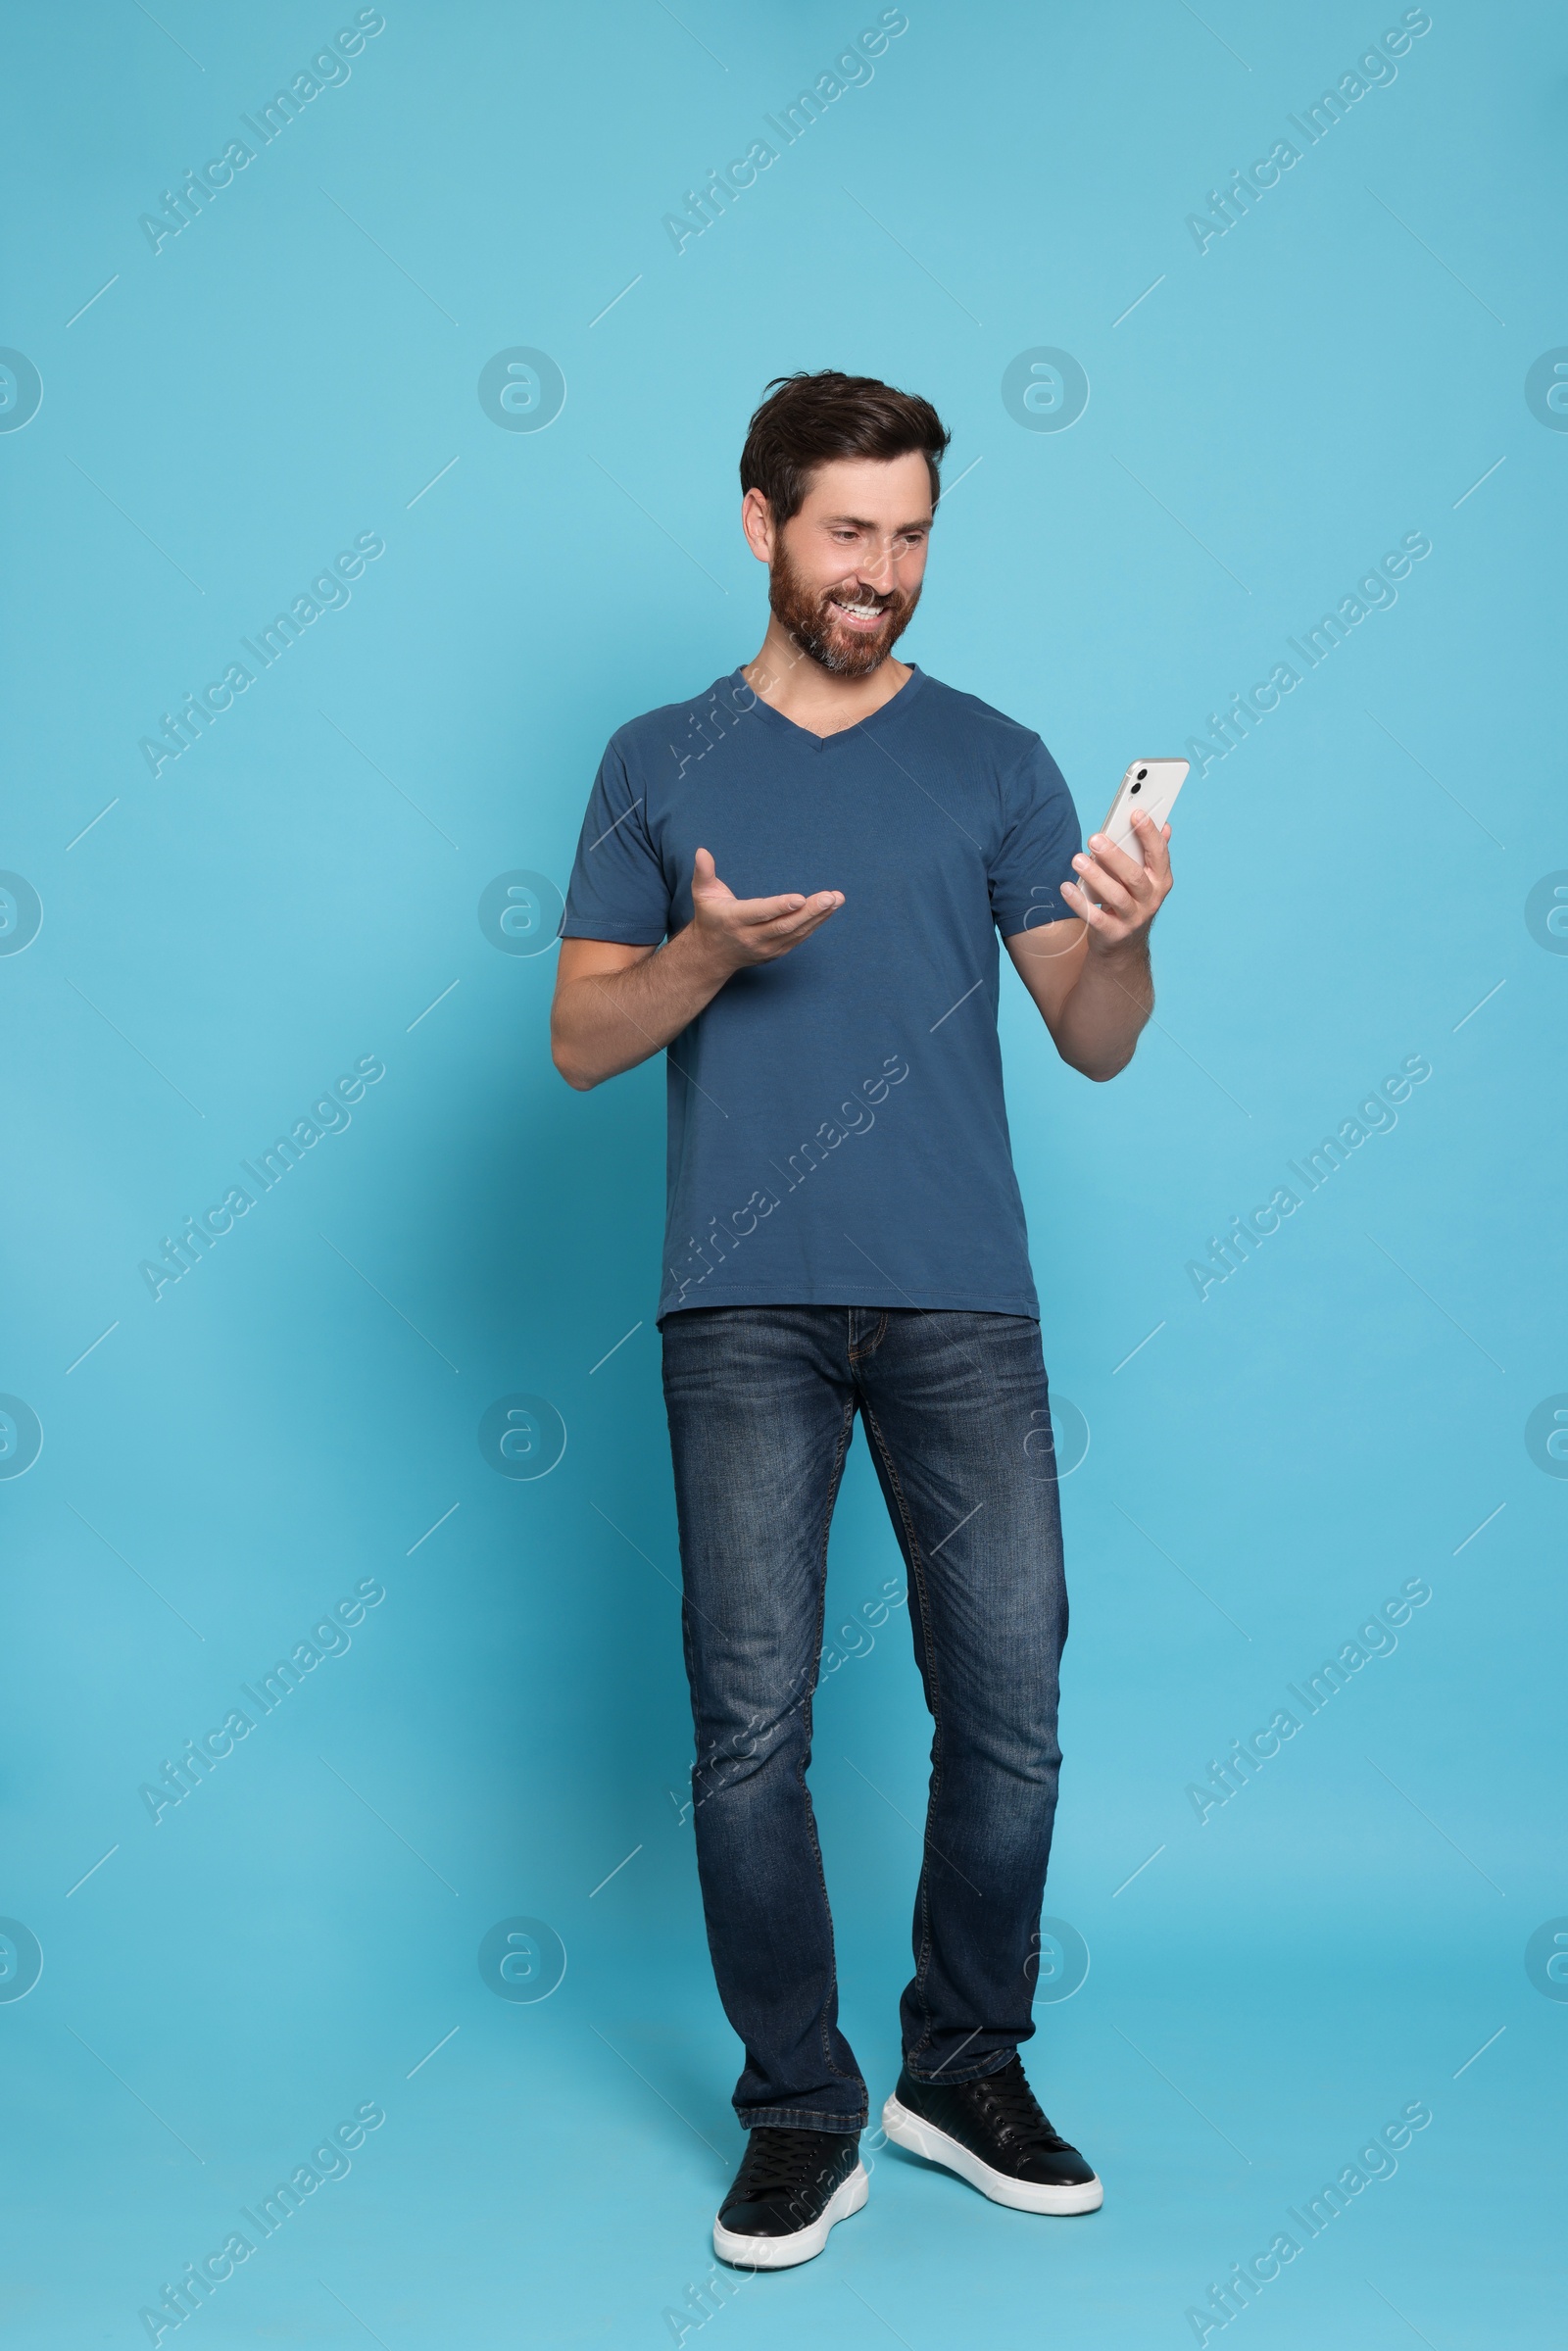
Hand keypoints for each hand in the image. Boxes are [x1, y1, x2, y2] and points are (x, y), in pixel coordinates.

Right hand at [689, 847, 843, 970]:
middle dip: (810, 911)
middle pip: (784, 925)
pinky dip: (815, 924)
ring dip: (819, 916)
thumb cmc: (710, 917)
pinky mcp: (776, 952)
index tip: (800, 899)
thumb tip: (702, 851)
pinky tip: (829, 910)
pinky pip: (799, 938)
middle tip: (831, 897)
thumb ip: (704, 873)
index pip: (760, 913)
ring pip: (796, 932)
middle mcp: (752, 937)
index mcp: (734, 920)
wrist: (711, 955)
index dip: (780, 907)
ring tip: (837, 899)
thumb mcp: (702, 894)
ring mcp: (766, 947)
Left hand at [1059, 812, 1172, 952]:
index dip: (1149, 834)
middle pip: (1134, 876)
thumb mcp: (1144, 877)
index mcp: (1160, 880)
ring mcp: (1133, 918)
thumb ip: (1150, 852)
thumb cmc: (1130, 899)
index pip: (1159, 854)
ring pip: (1116, 896)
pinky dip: (1079, 902)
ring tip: (1077, 860)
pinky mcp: (1114, 933)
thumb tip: (1165, 825)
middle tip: (1095, 838)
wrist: (1123, 944)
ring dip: (1095, 876)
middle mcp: (1151, 899)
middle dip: (1115, 855)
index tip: (1135, 813)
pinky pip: (1095, 918)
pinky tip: (1065, 887)